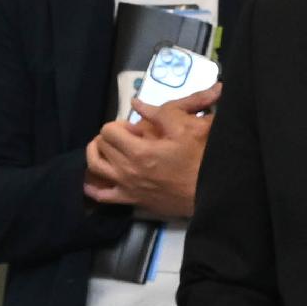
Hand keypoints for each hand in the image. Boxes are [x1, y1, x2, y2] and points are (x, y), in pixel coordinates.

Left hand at [84, 96, 212, 218]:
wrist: (213, 192)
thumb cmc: (201, 159)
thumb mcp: (187, 127)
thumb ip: (159, 113)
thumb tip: (136, 103)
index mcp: (139, 152)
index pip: (108, 130)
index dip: (120, 124)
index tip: (137, 129)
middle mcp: (127, 171)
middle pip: (100, 146)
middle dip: (110, 136)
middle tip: (128, 137)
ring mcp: (127, 188)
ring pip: (95, 168)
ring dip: (95, 154)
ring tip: (107, 149)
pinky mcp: (132, 201)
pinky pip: (103, 196)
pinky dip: (93, 187)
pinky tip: (93, 180)